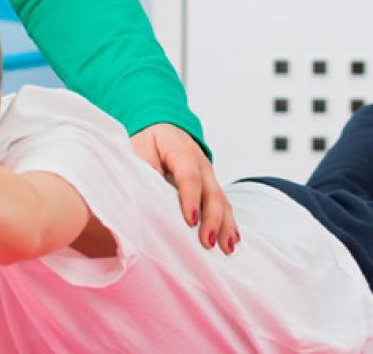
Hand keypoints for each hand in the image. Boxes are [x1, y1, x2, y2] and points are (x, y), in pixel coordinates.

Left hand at [131, 123, 238, 254]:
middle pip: (212, 193)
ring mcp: (210, 176)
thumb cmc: (151, 139)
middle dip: (213, 220)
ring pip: (222, 201)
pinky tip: (232, 240)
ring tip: (227, 248)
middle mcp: (203, 165)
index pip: (190, 178)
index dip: (191, 200)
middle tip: (209, 242)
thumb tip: (152, 182)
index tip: (190, 221)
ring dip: (226, 225)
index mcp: (184, 153)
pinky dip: (228, 222)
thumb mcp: (143, 145)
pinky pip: (222, 204)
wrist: (165, 126)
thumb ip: (146, 162)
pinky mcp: (210, 185)